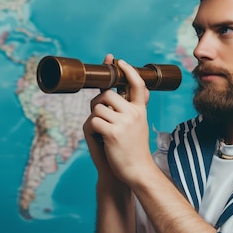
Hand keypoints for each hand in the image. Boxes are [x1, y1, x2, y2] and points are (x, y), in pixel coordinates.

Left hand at [86, 59, 153, 185]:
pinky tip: (101, 139)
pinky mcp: (112, 133)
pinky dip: (92, 129)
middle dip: (99, 104)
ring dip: (94, 118)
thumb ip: (131, 109)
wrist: (138, 171)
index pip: (137, 84)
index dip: (128, 71)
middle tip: (101, 117)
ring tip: (103, 131)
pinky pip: (93, 121)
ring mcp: (124, 122)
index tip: (119, 61)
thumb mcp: (138, 125)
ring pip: (97, 108)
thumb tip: (120, 93)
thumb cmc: (134, 149)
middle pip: (107, 95)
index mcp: (140, 110)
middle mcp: (134, 113)